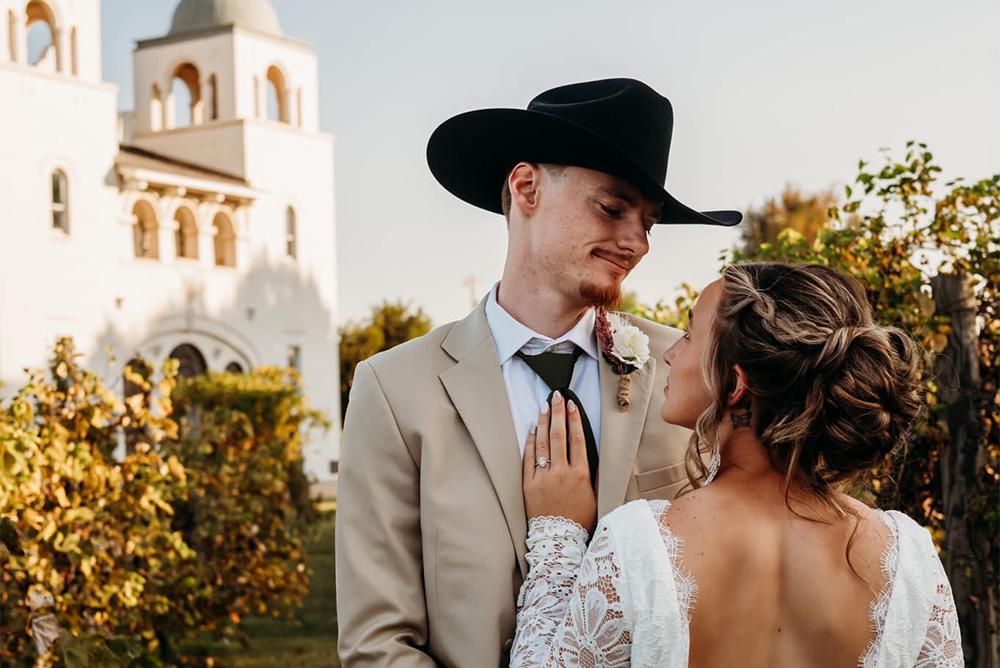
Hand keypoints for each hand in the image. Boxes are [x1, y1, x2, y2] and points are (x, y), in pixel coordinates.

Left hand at [522, 391, 596, 533]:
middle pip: (559, 436)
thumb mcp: (596, 498)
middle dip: (558, 413)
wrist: (559, 541)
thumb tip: (596, 455)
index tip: (572, 404)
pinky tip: (532, 429)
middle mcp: (562, 474)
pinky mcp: (528, 485)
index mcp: (581, 475)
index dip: (574, 420)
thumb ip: (596, 476)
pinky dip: (530, 442)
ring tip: (543, 406)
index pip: (577, 440)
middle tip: (556, 396)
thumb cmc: (580, 520)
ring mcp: (543, 478)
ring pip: (542, 444)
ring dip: (543, 422)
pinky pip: (528, 459)